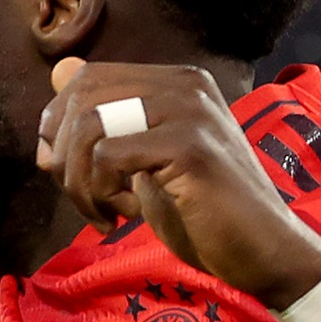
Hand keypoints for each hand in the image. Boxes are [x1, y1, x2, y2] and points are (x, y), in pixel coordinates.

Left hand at [35, 57, 320, 308]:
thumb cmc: (202, 211)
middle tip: (81, 196)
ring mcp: (190, 112)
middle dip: (62, 154)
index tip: (59, 167)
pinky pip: (108, 156)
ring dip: (80, 181)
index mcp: (176, 81)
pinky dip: (101, 192)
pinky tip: (128, 213)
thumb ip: (105, 119)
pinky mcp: (189, 146)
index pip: (88, 78)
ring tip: (103, 211)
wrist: (262, 251)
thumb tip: (57, 70)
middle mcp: (185, 85)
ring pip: (90, 127)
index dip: (58, 122)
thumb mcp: (143, 160)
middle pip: (83, 97)